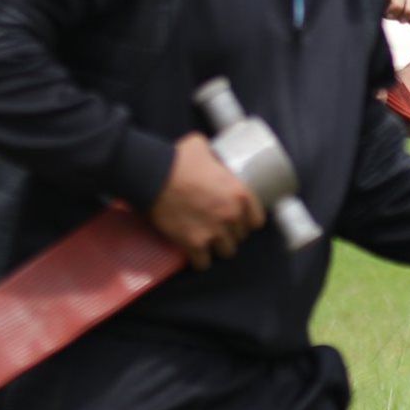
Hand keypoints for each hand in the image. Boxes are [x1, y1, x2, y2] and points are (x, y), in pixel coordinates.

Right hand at [147, 133, 264, 269]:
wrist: (152, 176)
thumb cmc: (177, 159)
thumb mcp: (202, 147)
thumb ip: (212, 154)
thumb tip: (209, 151)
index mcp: (240, 194)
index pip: (257, 220)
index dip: (247, 221)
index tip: (239, 220)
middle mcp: (231, 215)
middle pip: (240, 236)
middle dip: (231, 233)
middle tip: (219, 228)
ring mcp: (214, 232)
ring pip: (226, 252)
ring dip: (218, 248)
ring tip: (210, 243)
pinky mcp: (194, 244)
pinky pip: (203, 263)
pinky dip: (200, 261)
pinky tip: (197, 256)